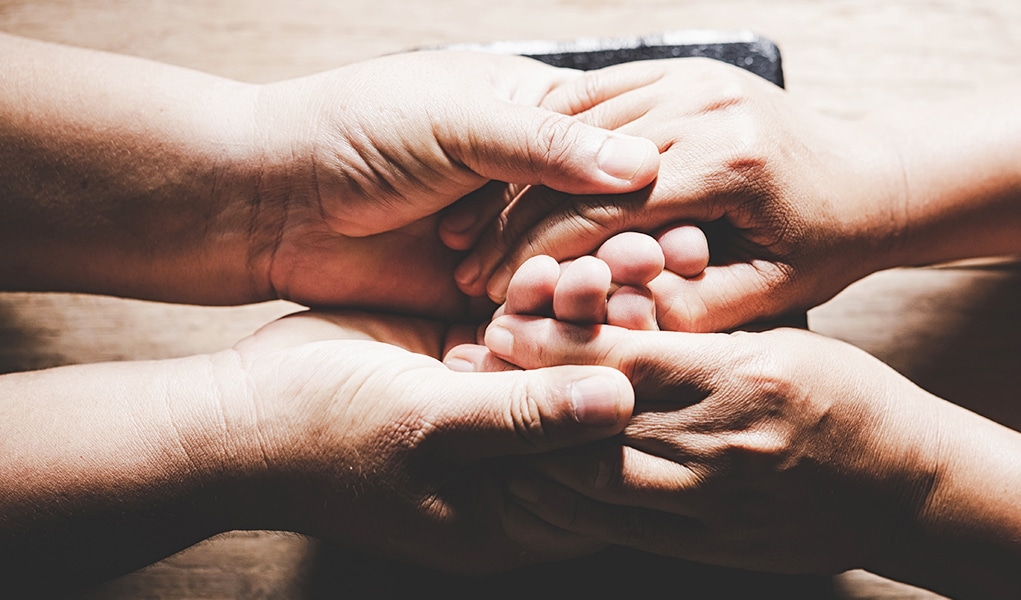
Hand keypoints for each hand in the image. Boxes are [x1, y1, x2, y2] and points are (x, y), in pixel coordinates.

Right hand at [216, 309, 635, 572]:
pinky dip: (542, 299)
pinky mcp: (471, 366)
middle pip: (593, 411)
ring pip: (564, 362)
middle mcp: (514, 468)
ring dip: (585, 313)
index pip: (607, 473)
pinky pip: (525, 332)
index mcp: (514, 514)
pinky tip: (556, 265)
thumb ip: (523, 417)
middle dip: (620, 348)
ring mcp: (494, 414)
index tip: (666, 345)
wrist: (234, 411)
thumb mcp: (426, 426)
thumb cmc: (322, 436)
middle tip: (646, 287)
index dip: (643, 412)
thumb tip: (621, 403)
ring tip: (599, 268)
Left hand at [245, 51, 660, 314]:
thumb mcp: (457, 121)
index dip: (651, 186)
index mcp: (535, 120)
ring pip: (574, 272)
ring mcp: (509, 244)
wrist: (271, 197)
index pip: (613, 153)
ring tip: (635, 307)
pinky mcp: (481, 300)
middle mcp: (531, 185)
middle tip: (674, 268)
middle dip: (637, 244)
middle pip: (604, 220)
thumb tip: (644, 162)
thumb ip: (546, 145)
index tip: (689, 216)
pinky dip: (557, 326)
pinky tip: (587, 338)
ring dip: (605, 288)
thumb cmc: (356, 131)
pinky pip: (532, 317)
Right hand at [447, 57, 906, 330]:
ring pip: (579, 120)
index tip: (495, 290)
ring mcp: (696, 74)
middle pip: (581, 162)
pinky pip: (599, 90)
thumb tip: (606, 322)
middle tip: (468, 262)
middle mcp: (709, 103)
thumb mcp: (767, 294)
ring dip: (521, 174)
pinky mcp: (686, 66)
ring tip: (477, 225)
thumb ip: (690, 311)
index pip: (607, 209)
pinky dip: (550, 131)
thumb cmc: (821, 243)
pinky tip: (512, 172)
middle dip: (516, 217)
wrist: (868, 178)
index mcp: (731, 161)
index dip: (541, 254)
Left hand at [449, 256, 941, 573]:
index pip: (625, 355)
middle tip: (466, 368)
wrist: (910, 488)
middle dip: (523, 394)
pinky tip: (529, 484)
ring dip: (528, 453)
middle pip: (594, 419)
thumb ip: (706, 334)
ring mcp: (717, 503)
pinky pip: (621, 528)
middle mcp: (724, 443)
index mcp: (744, 377)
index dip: (555, 337)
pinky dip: (565, 506)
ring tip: (479, 425)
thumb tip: (620, 316)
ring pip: (595, 480)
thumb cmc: (850, 397)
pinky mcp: (712, 545)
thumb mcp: (786, 340)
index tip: (505, 317)